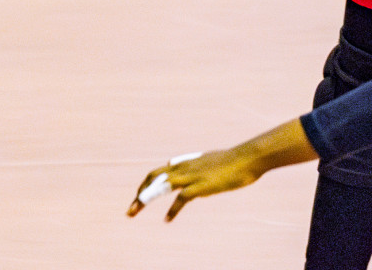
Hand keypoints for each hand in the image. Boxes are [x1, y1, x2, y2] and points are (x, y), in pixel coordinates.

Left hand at [126, 150, 254, 221]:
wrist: (247, 158)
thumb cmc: (230, 160)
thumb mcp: (205, 159)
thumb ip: (190, 162)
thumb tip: (177, 163)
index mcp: (183, 163)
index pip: (157, 173)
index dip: (146, 185)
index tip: (139, 197)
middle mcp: (182, 168)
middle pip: (152, 178)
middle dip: (139, 193)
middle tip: (130, 209)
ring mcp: (191, 176)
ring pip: (160, 186)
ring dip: (144, 199)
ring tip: (134, 211)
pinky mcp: (201, 185)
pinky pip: (181, 198)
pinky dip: (172, 210)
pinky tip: (167, 219)